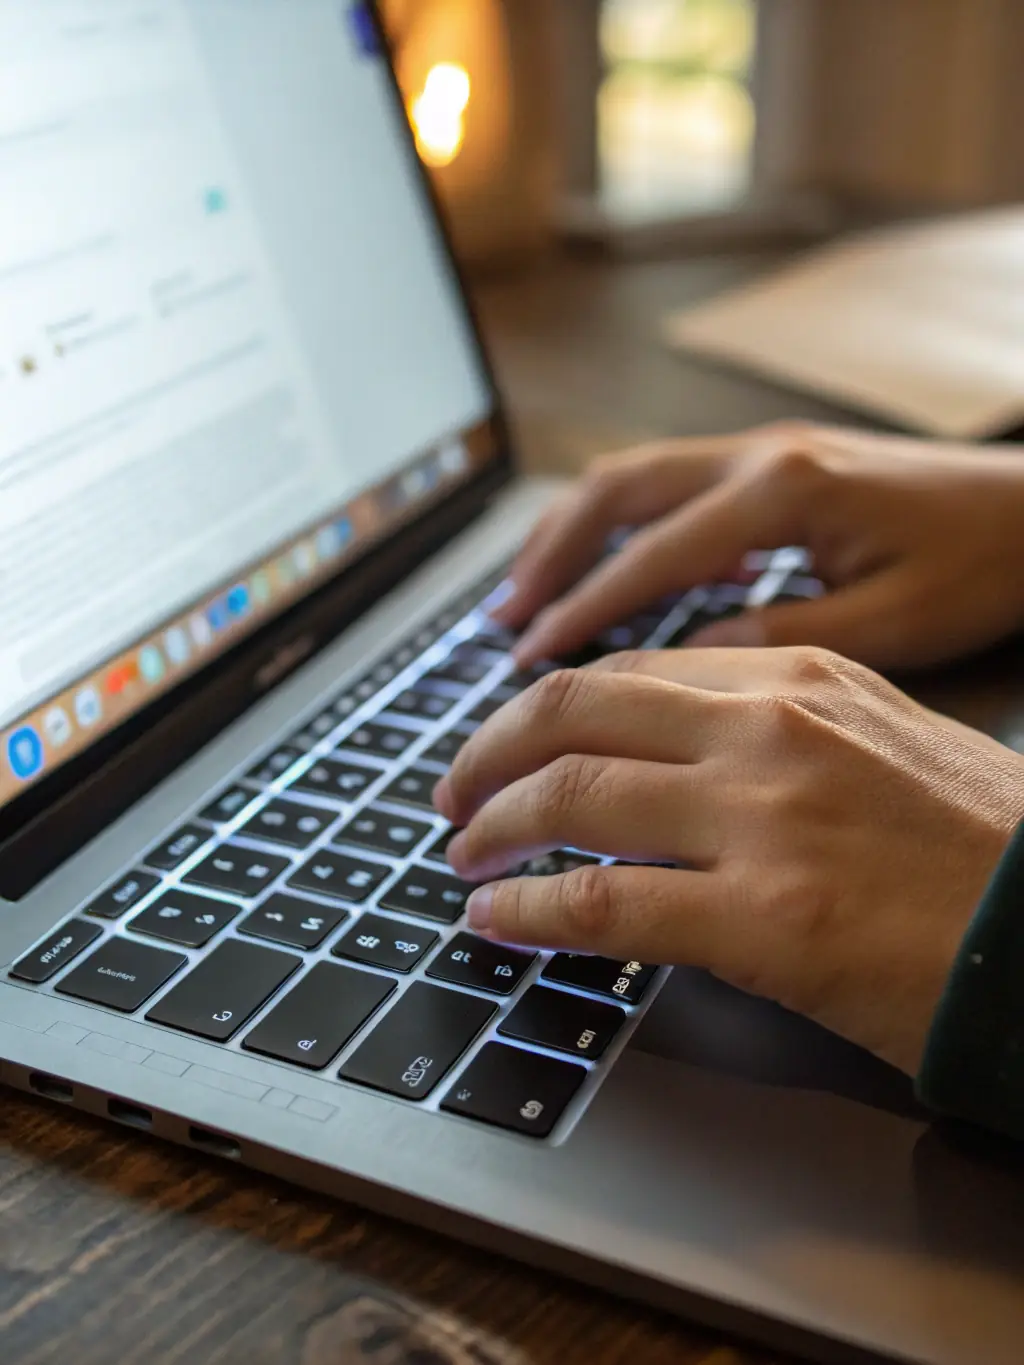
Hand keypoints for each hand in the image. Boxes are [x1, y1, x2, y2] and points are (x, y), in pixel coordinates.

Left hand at [434, 649, 1023, 1074]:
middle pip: (572, 711)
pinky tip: (499, 923)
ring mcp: (762, 819)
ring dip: (492, 829)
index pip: (627, 673)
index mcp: (797, 677)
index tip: (509, 741)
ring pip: (570, 796)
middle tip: (453, 794)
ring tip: (464, 860)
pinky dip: (529, 909)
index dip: (544, 709)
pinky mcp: (763, 919)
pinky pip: (601, 902)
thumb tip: (672, 755)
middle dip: (487, 753)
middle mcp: (768, 728)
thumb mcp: (881, 741)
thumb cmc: (981, 846)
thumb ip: (775, 729)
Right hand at [493, 423, 1023, 670]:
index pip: (653, 555)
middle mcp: (760, 458)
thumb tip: (692, 659)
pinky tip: (612, 571)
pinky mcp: (773, 461)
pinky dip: (621, 525)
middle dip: (548, 554)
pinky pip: (670, 482)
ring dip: (571, 531)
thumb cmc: (984, 563)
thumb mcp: (896, 622)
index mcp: (786, 494)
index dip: (583, 609)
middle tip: (499, 617)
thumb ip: (787, 640)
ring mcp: (763, 451)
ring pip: (634, 476)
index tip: (528, 659)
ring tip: (523, 590)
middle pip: (618, 491)